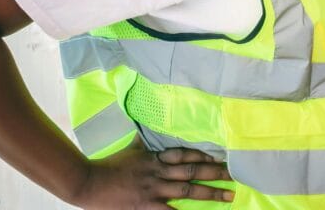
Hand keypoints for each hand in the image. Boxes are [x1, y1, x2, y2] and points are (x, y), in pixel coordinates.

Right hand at [71, 135, 232, 208]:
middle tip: (235, 175)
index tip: (223, 156)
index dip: (205, 155)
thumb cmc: (111, 164)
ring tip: (229, 195)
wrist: (89, 182)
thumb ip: (148, 140)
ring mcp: (154, 189)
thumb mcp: (133, 147)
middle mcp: (159, 171)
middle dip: (216, 173)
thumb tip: (153, 122)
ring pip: (188, 190)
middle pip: (193, 171)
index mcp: (156, 156)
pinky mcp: (146, 206)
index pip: (186, 154)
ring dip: (210, 193)